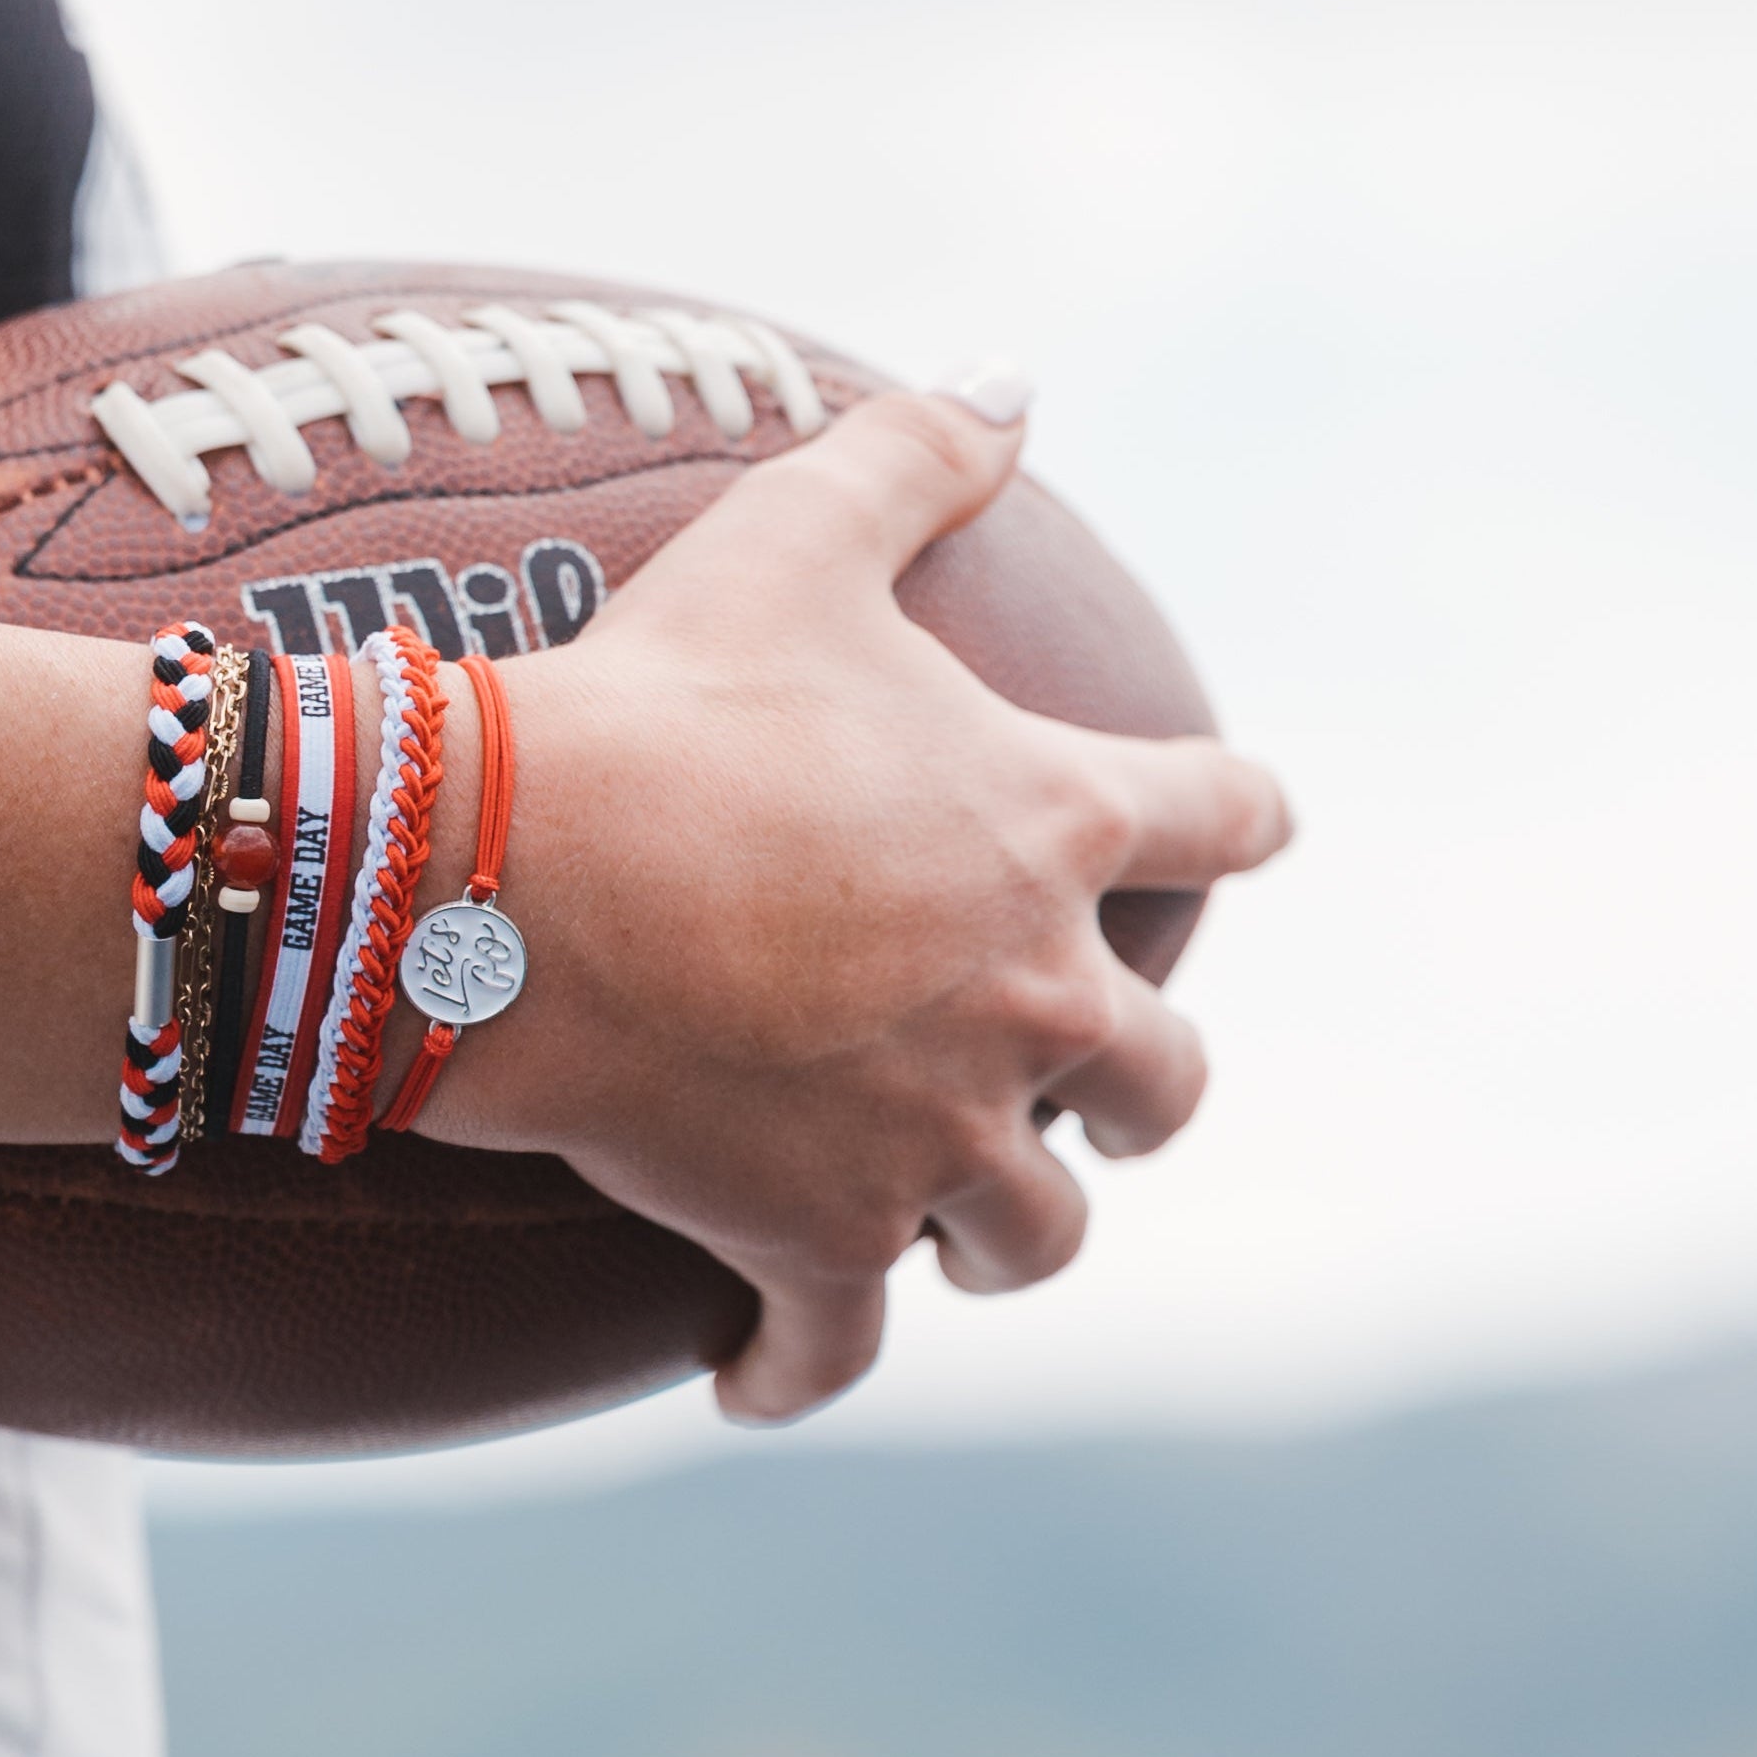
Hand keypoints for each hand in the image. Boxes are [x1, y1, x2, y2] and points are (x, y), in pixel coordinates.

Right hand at [420, 387, 1293, 1419]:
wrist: (509, 885)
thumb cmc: (659, 705)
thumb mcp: (790, 540)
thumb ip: (915, 455)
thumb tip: (1013, 377)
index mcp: (1051, 831)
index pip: (1226, 819)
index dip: (1240, 818)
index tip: (1247, 829)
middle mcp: (1031, 1005)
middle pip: (1161, 1082)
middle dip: (1137, 1090)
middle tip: (1092, 1089)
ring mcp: (934, 1141)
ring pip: (1032, 1237)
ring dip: (1003, 1236)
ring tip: (952, 1239)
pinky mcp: (820, 1241)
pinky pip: (836, 1348)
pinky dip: (799, 1370)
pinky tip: (760, 1379)